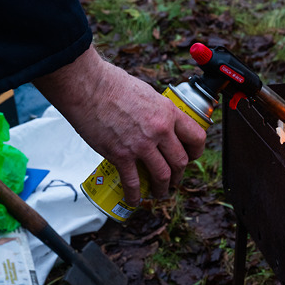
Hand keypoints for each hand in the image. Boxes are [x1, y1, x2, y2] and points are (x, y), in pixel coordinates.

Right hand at [33, 46, 206, 205]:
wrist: (87, 86)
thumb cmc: (111, 84)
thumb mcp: (146, 93)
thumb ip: (156, 111)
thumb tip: (157, 121)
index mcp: (168, 112)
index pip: (196, 137)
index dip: (196, 152)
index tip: (191, 157)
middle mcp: (159, 130)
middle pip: (180, 162)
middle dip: (179, 175)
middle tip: (173, 179)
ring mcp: (141, 145)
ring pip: (162, 176)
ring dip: (162, 188)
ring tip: (158, 192)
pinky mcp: (121, 155)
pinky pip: (133, 182)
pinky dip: (134, 195)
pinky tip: (134, 200)